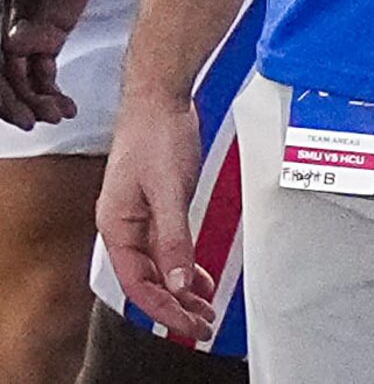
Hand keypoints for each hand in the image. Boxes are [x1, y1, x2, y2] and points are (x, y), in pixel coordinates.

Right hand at [0, 0, 107, 127]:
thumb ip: (29, 9)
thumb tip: (13, 47)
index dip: (3, 95)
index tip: (22, 115)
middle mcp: (1, 26)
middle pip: (3, 77)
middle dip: (19, 103)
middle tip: (42, 119)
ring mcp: (23, 32)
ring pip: (21, 78)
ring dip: (36, 100)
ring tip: (60, 113)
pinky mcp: (45, 33)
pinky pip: (40, 70)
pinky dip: (49, 89)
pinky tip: (64, 105)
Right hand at [99, 88, 215, 340]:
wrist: (160, 99)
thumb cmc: (157, 136)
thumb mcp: (169, 190)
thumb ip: (173, 237)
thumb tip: (177, 282)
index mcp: (117, 227)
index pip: (138, 283)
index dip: (164, 309)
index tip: (190, 326)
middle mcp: (124, 227)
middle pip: (148, 279)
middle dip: (175, 307)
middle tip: (203, 326)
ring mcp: (140, 217)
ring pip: (160, 266)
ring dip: (182, 289)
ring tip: (205, 310)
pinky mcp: (157, 206)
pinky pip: (168, 247)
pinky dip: (185, 265)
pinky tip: (200, 278)